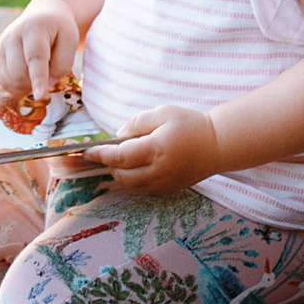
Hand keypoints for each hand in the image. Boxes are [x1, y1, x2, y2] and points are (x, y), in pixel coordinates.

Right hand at [0, 2, 80, 100]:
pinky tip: (28, 76)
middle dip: (36, 82)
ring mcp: (1, 46)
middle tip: (49, 72)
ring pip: (10, 80)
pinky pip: (3, 82)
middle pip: (20, 73)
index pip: (35, 57)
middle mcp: (12, 36)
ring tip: (39, 71)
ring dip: (27, 85)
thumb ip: (62, 63)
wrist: (42, 15)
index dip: (38, 78)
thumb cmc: (59, 29)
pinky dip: (17, 86)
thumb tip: (47, 84)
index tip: (41, 96)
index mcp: (34, 28)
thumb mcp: (70, 40)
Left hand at [81, 104, 220, 192]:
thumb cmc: (190, 124)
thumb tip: (118, 136)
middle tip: (107, 151)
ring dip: (119, 174)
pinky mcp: (168, 189)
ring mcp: (164, 183)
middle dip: (109, 165)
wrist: (218, 145)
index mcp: (155, 150)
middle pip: (121, 175)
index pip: (119, 158)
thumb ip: (137, 123)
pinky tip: (134, 167)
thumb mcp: (163, 113)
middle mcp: (158, 171)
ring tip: (120, 159)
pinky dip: (132, 181)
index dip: (100, 155)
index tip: (86, 152)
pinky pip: (142, 189)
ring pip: (130, 186)